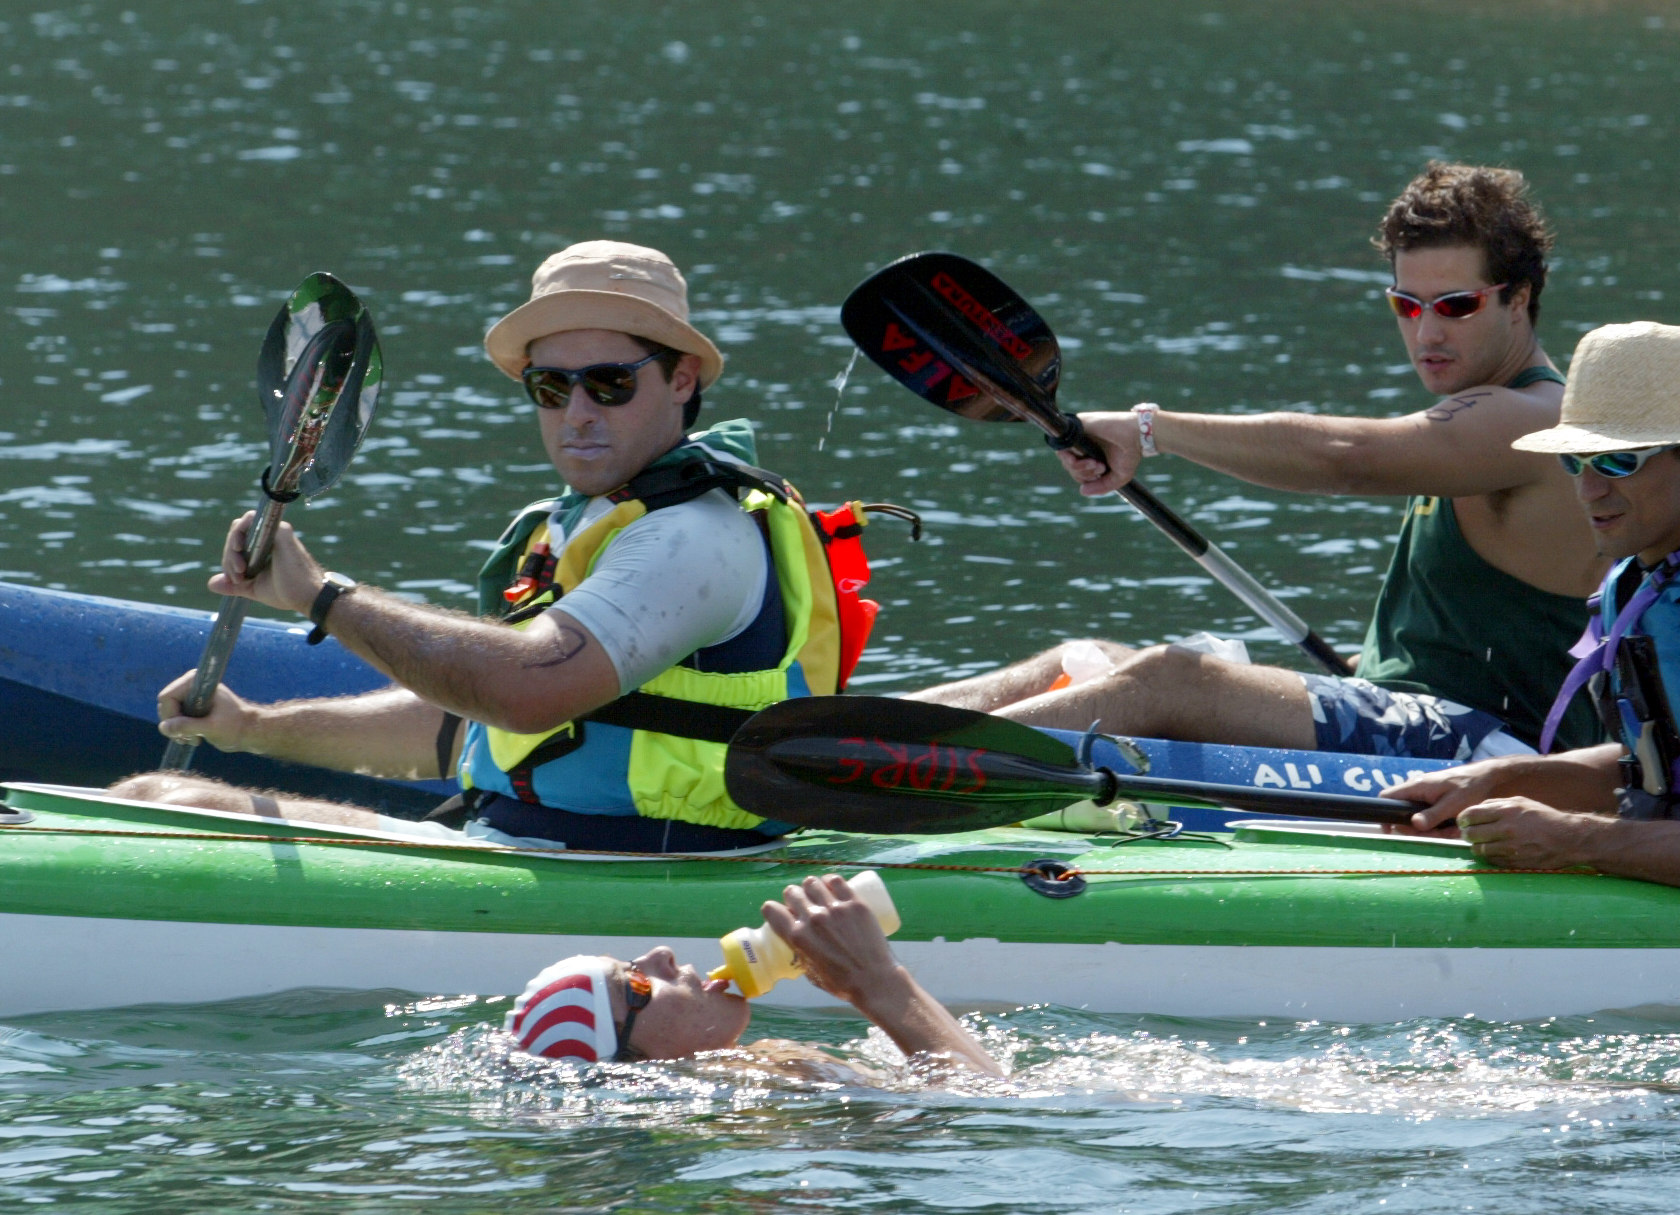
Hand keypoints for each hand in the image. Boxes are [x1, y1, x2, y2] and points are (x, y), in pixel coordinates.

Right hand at [157, 669, 254, 752]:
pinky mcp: (192, 708)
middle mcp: (191, 686)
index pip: (167, 697)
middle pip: (165, 707)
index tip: (185, 730)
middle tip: (191, 737)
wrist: (249, 732)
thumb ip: (187, 726)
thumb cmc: (236, 727)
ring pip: (168, 715)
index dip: (171, 716)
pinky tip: (195, 739)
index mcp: (197, 682)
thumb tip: (163, 727)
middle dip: (175, 725)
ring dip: (178, 731)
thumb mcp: (211, 728)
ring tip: (195, 739)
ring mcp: (190, 697)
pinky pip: (174, 720)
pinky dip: (181, 731)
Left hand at [208, 512, 324, 614]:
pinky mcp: (280, 531)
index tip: (236, 579)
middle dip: (229, 555)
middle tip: (236, 575)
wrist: (307, 597)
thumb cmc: (287, 593)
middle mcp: (270, 536)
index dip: (230, 558)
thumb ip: (234, 584)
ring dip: (231, 547)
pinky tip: (239, 553)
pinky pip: (251, 520)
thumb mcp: (253, 588)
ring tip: (239, 569)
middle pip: (237, 533)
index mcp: (265, 547)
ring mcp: (276, 531)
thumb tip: (212, 583)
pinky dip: (239, 534)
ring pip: (240, 526)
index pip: (238, 541)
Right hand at [760, 874, 896, 1006]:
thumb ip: (802, 955)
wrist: (874, 980)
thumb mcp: (810, 972)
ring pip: (812, 882)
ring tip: (819, 894)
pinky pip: (836, 880)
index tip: (782, 912)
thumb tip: (800, 946)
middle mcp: (812, 918)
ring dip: (811, 887)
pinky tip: (832, 885)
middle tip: (804, 905)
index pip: (772, 910)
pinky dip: (830, 880)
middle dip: (794, 897)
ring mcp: (834, 908)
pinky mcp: (854, 903)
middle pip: (792, 892)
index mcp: (797, 937)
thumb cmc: (842, 983)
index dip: (774, 910)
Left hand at [1053, 410, 1143, 495]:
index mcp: (1090, 455)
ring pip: (1064, 456)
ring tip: (1097, 464)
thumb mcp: (1118, 477)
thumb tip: (1082, 491)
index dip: (1084, 477)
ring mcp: (1079, 435)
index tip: (1102, 471)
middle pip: (1068, 465)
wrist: (1138, 435)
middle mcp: (1083, 445)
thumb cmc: (1130, 453)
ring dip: (1079, 466)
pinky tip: (1089, 459)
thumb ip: (1101, 487)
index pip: (1075, 470)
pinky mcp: (1078, 425)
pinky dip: (1074, 457)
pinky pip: (1064, 444)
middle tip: (1100, 467)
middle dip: (1082, 472)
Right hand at [1383, 754, 1526, 834]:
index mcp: (1417, 787)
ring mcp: (1426, 798)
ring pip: (1418, 820)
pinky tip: (1454, 828)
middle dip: (1417, 829)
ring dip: (1432, 830)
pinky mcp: (1436, 803)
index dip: (1384, 814)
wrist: (1489, 779)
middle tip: (1436, 835)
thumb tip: (1413, 825)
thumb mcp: (1453, 804)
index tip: (1391, 831)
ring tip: (1452, 831)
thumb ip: (1433, 815)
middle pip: (1403, 815)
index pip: (1387, 797)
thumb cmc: (1470, 786)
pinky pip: (1431, 819)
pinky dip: (1441, 827)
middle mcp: (1417, 792)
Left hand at [1454, 796, 1601, 868]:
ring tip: (1484, 842)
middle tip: (1471, 833)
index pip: (1470, 815)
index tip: (1464, 821)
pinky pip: (1491, 860)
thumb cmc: (1543, 818)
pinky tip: (1496, 851)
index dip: (1463, 819)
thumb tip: (1474, 810)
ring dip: (1477, 846)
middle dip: (1467, 833)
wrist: (1568, 839)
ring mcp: (1510, 848)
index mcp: (1506, 811)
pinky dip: (1489, 856)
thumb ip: (1495, 804)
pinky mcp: (1514, 862)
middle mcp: (1506, 829)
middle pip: (1470, 834)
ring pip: (1478, 849)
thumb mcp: (1520, 802)